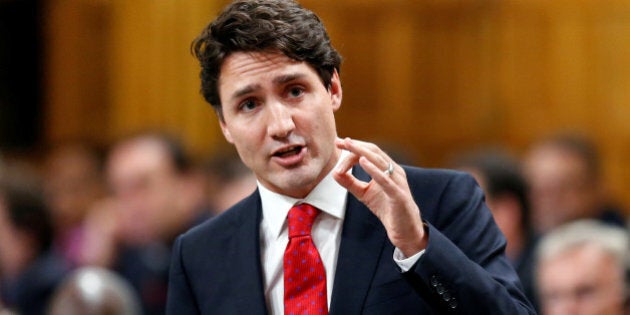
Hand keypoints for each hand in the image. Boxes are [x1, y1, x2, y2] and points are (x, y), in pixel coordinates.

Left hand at [333, 137, 426, 256]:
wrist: (405, 230)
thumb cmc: (387, 209)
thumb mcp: (364, 193)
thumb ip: (350, 183)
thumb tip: (334, 172)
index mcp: (388, 169)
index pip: (370, 152)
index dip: (354, 147)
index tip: (338, 144)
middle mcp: (395, 171)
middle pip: (374, 152)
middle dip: (356, 145)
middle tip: (340, 142)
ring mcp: (398, 182)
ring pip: (380, 161)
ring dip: (362, 152)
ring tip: (349, 145)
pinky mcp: (398, 195)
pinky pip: (385, 180)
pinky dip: (373, 169)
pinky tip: (362, 162)